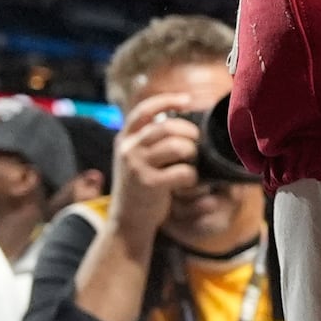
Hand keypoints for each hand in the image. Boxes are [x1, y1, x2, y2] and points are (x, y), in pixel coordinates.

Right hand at [104, 93, 208, 248]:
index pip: (144, 110)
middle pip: (167, 127)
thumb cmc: (139, 187)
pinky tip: (189, 181)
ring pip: (177, 146)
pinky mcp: (149, 184)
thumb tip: (179, 117)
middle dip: (188, 131)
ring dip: (192, 151)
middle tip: (195, 142)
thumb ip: (148, 139)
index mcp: (124, 138)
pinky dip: (192, 175)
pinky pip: (182, 171)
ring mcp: (137, 166)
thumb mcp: (136, 158)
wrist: (127, 220)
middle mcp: (128, 149)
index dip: (167, 100)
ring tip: (192, 161)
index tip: (186, 100)